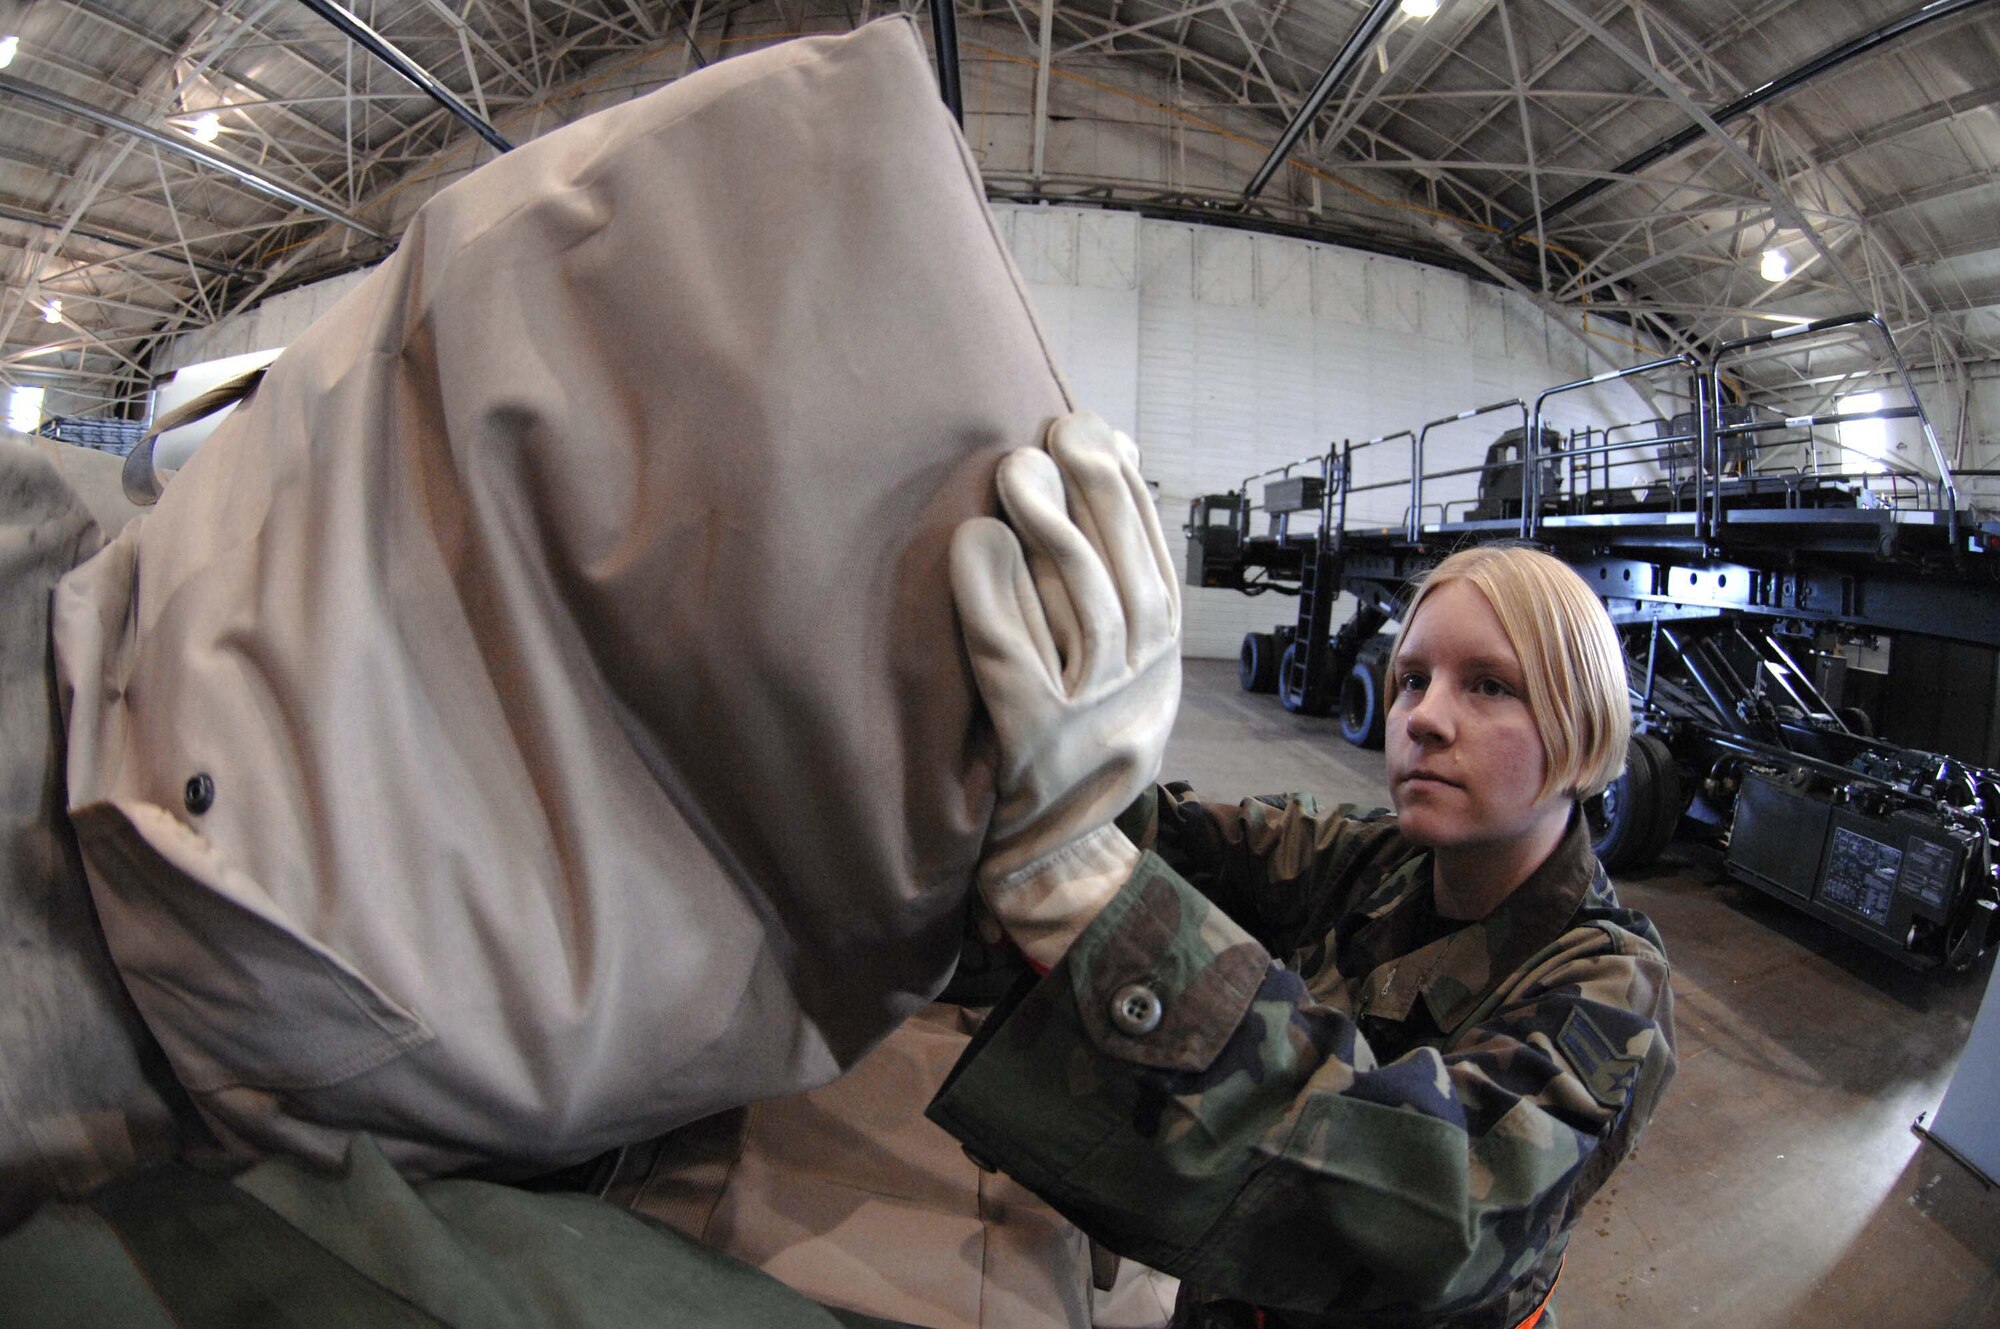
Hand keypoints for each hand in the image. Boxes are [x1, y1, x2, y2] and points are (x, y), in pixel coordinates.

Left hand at [951, 413, 1180, 967]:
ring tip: (1015, 468)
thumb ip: (1113, 597)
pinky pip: (1013, 658)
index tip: (1092, 429)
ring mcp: (1092, 719)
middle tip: (1054, 432)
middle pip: (1125, 573)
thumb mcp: (1114, 680)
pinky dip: (993, 597)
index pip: (1155, 561)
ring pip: (1084, 607)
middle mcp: (1140, 689)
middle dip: (1094, 494)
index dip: (1124, 491)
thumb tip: (1112, 476)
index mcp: (1161, 667)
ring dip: (1051, 529)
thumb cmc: (1067, 757)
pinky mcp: (1034, 746)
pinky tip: (972, 541)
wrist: (1052, 873)